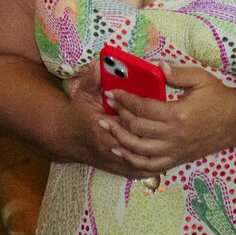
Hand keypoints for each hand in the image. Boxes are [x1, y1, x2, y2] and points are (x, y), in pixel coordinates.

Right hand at [60, 62, 159, 180]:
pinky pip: (144, 170)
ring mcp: (116, 161)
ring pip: (144, 157)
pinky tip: (166, 153)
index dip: (139, 112)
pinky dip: (157, 163)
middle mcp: (109, 146)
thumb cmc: (77, 113)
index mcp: (100, 126)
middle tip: (162, 118)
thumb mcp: (82, 92)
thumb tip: (103, 64)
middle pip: (139, 138)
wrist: (67, 137)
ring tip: (168, 134)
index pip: (127, 120)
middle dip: (152, 129)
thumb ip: (93, 78)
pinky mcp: (120, 170)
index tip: (146, 103)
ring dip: (158, 147)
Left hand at [102, 63, 235, 174]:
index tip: (112, 92)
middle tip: (107, 104)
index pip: (142, 107)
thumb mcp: (201, 79)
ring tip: (106, 126)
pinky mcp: (178, 159)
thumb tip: (158, 66)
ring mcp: (175, 150)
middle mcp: (174, 136)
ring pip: (139, 149)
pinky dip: (133, 161)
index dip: (125, 99)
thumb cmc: (219, 98)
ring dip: (119, 138)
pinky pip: (151, 165)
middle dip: (118, 115)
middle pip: (137, 127)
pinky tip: (120, 151)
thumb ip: (178, 74)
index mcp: (178, 115)